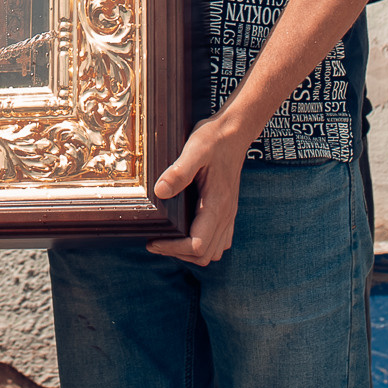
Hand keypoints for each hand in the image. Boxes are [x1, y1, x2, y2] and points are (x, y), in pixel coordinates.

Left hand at [147, 112, 249, 265]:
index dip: (173, 248)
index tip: (153, 241)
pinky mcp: (226, 210)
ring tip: (168, 240)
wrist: (234, 132)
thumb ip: (179, 172)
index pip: (197, 245)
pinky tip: (184, 232)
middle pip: (205, 255)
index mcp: (217, 205)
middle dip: (179, 253)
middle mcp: (226, 215)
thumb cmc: (214, 139)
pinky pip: (218, 240)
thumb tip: (160, 192)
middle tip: (156, 242)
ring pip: (214, 251)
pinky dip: (201, 244)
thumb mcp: (194, 149)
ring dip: (190, 253)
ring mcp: (228, 214)